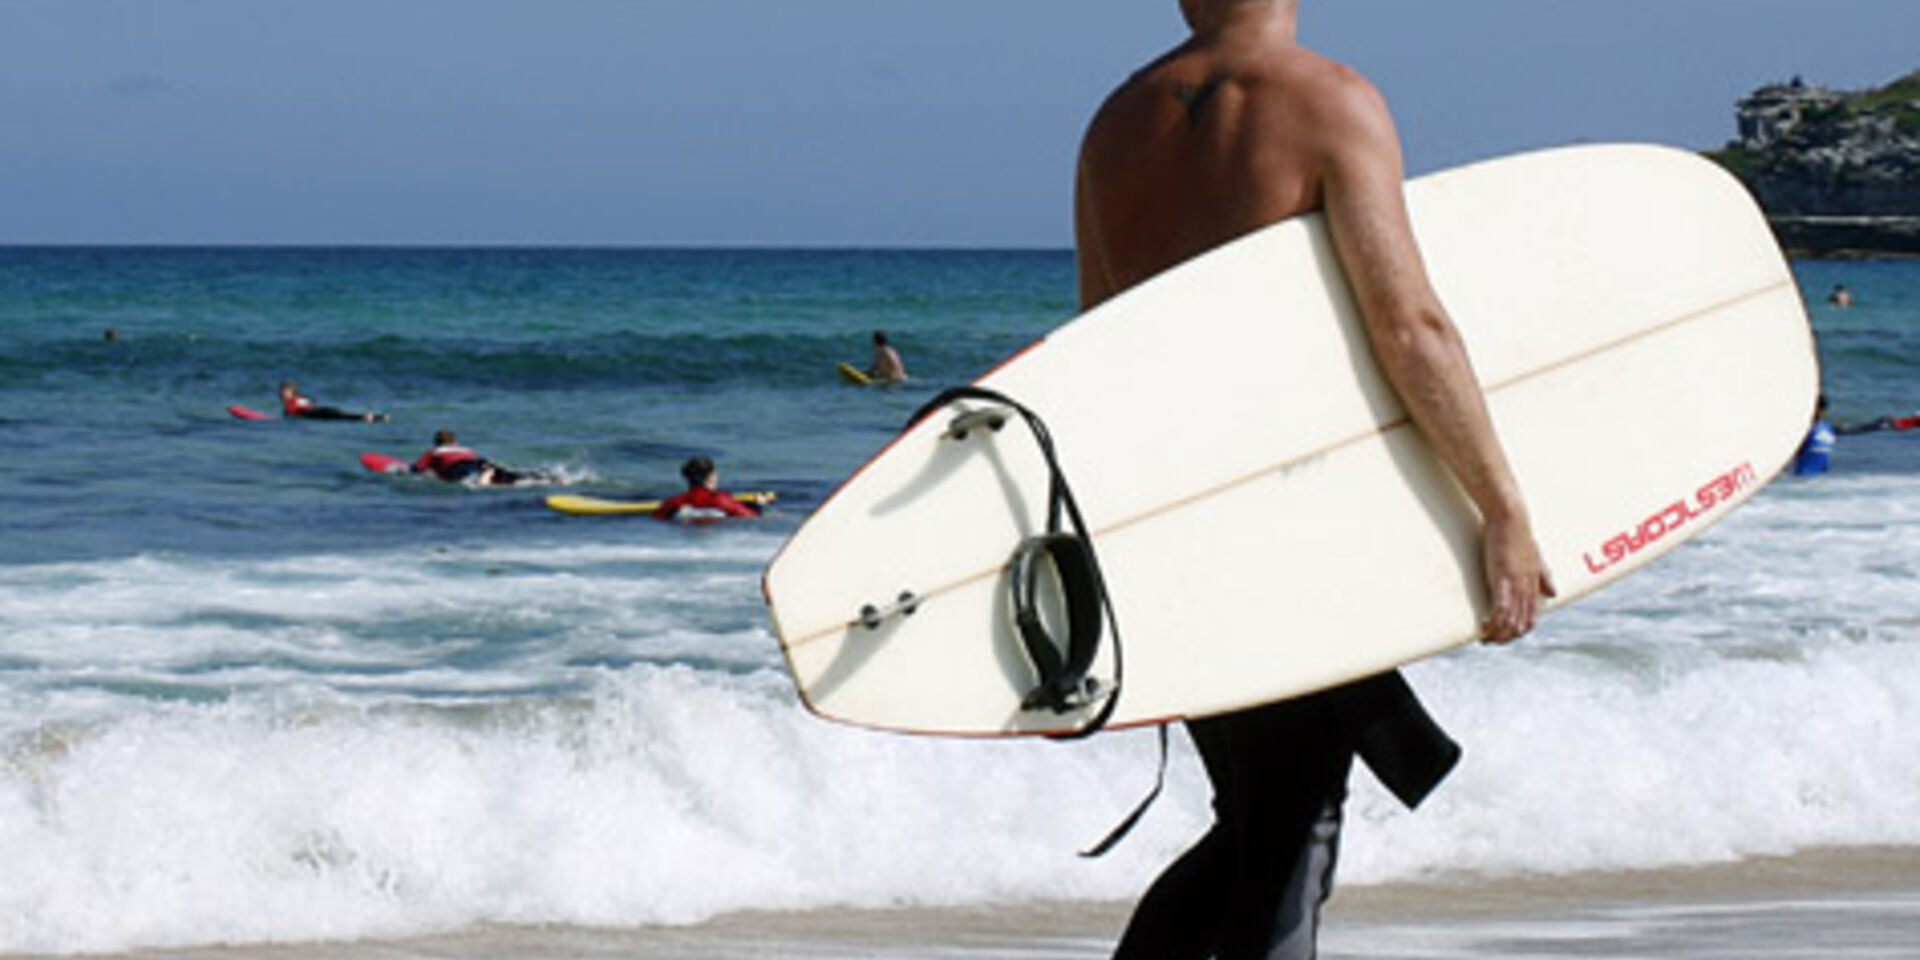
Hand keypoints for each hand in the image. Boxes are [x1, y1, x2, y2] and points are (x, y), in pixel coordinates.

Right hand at [1479, 514, 1555, 644]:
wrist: (1511, 517)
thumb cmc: (1519, 533)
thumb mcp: (1536, 557)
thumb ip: (1544, 576)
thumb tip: (1554, 593)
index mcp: (1534, 584)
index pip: (1531, 618)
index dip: (1518, 632)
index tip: (1503, 635)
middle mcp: (1527, 588)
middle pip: (1521, 624)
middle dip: (1506, 638)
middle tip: (1490, 641)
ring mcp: (1516, 584)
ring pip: (1511, 621)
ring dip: (1497, 634)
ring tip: (1484, 638)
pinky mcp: (1503, 579)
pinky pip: (1500, 609)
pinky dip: (1493, 623)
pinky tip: (1483, 627)